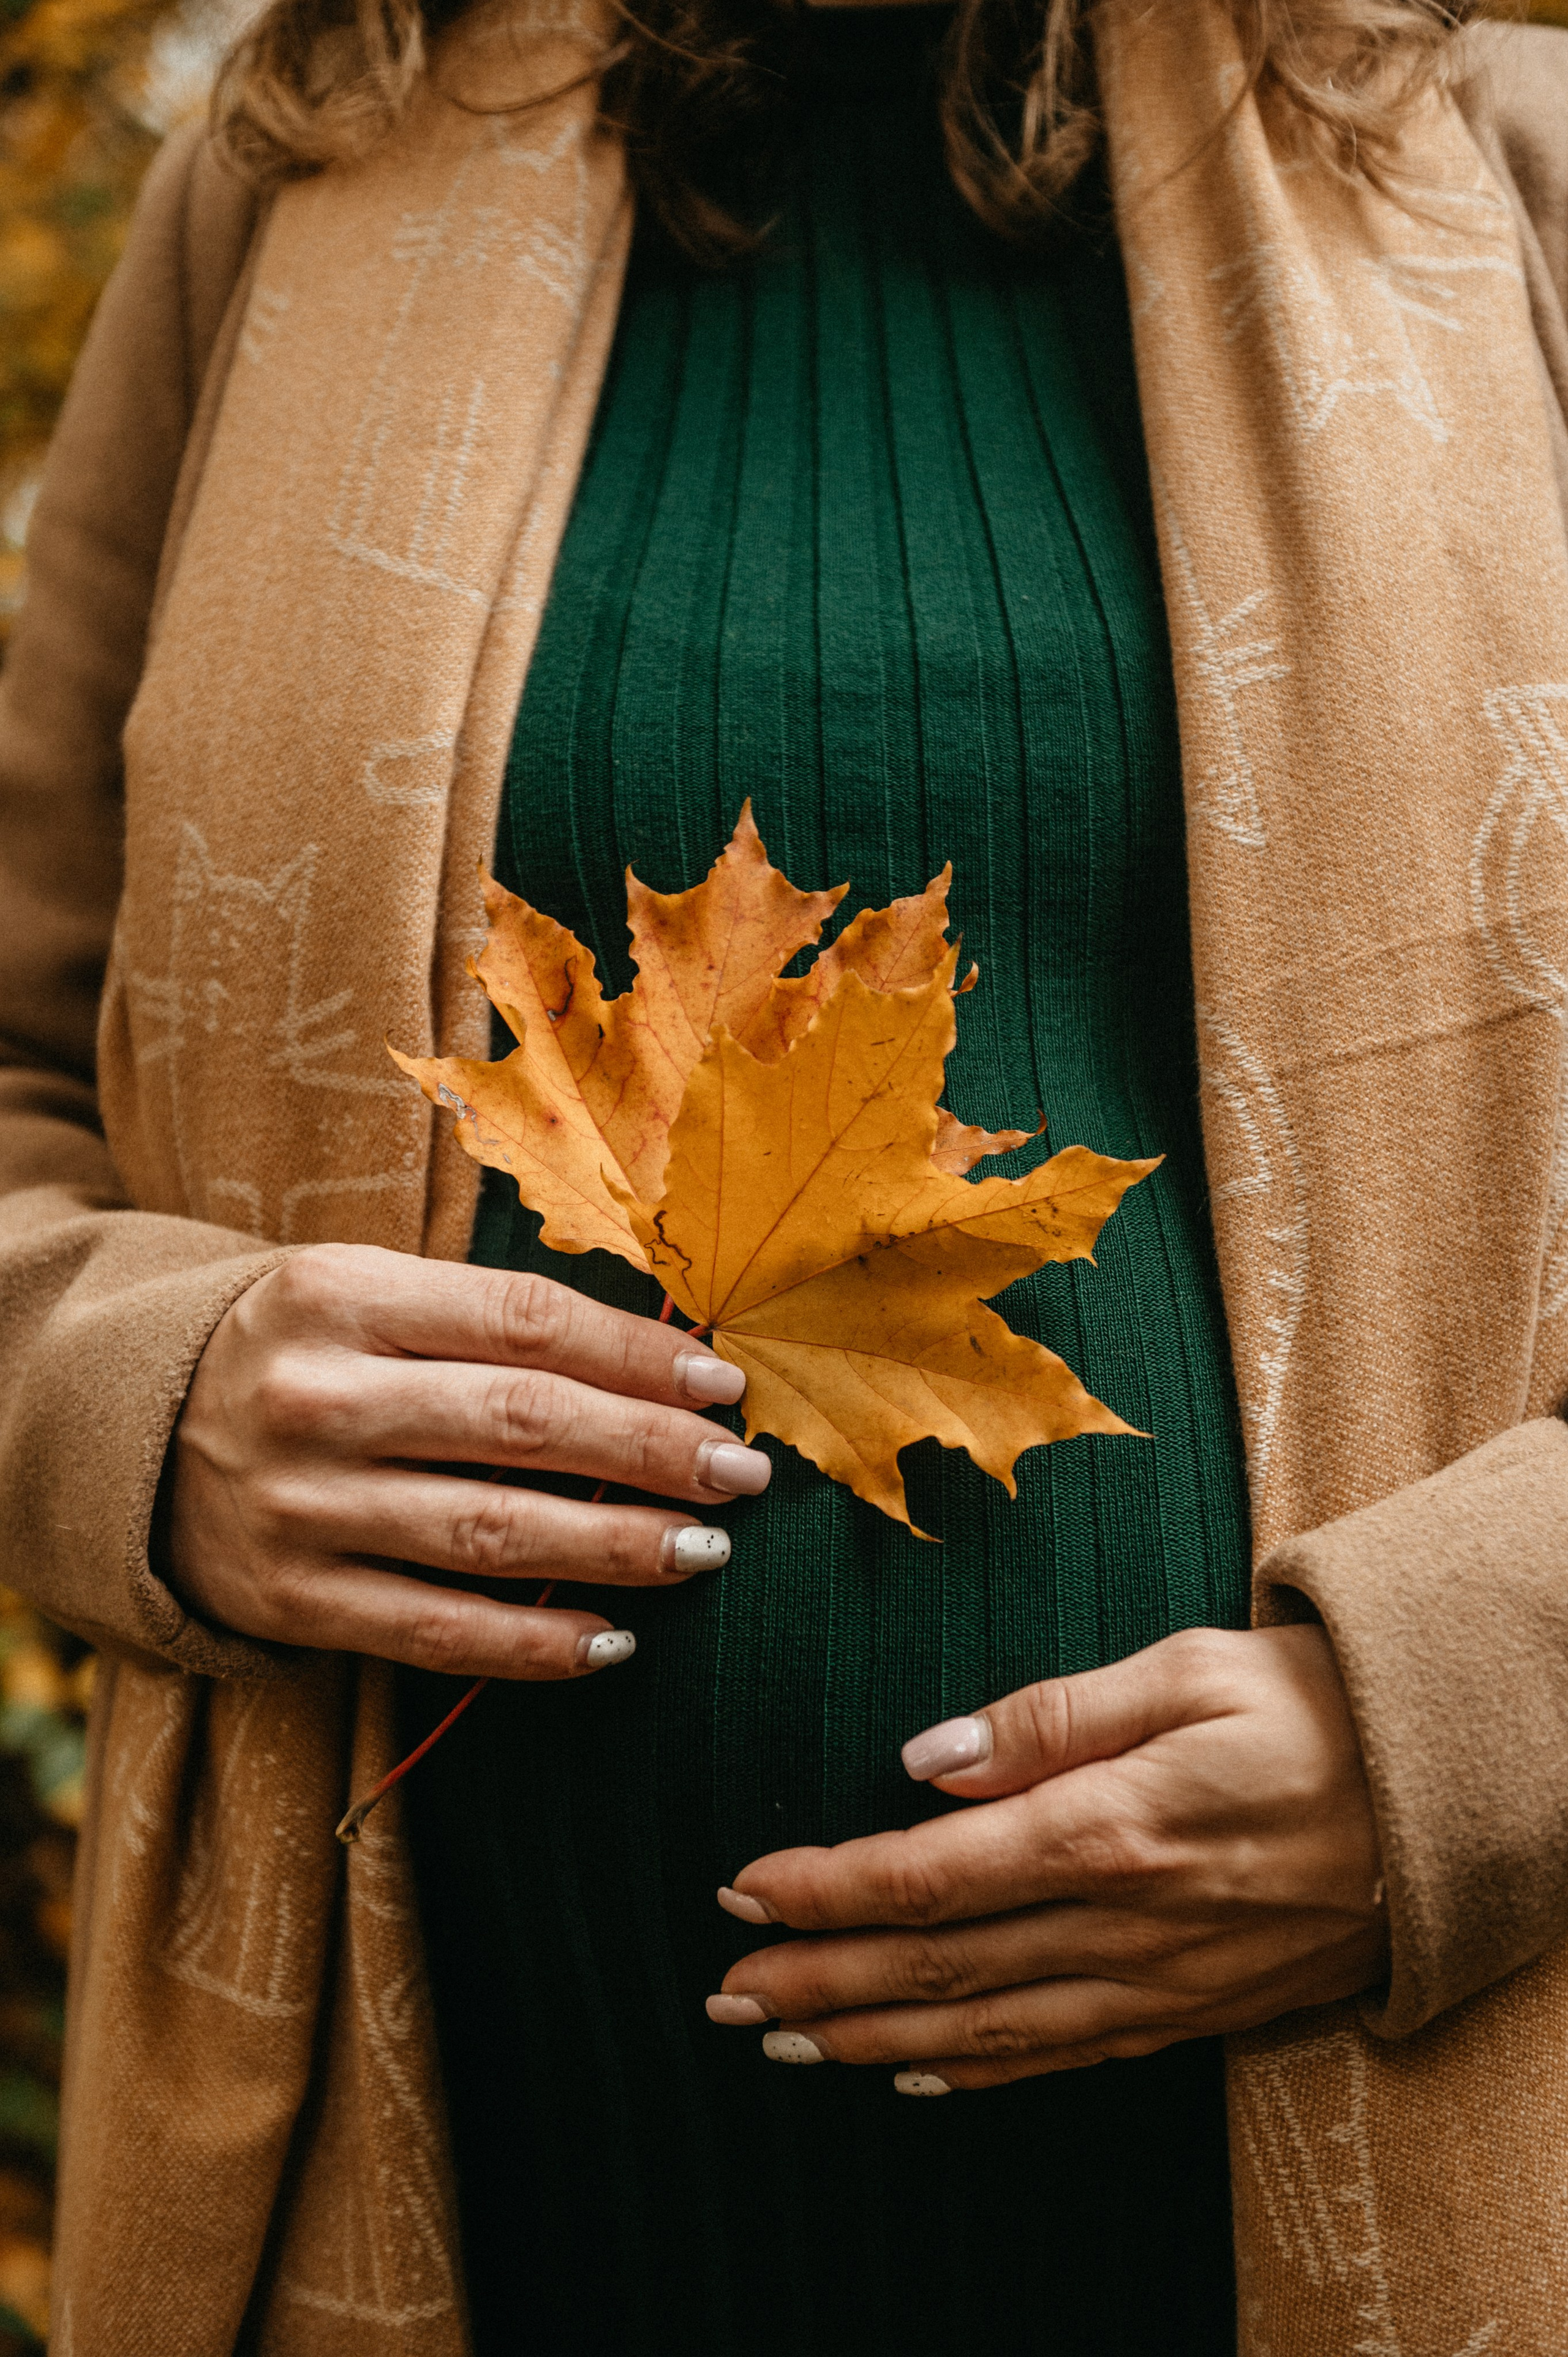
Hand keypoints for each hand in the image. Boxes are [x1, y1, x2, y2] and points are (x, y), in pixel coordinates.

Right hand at [167, 1243, 768, 1679]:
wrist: (135, 1434)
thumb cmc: (303, 1351)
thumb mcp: (371, 1296)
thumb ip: (491, 1319)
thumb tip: (663, 1365)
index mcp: (341, 1294)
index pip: (525, 1323)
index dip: (637, 1358)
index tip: (723, 1388)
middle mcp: (313, 1396)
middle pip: (521, 1425)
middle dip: (648, 1452)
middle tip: (740, 1473)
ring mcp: (296, 1505)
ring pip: (490, 1534)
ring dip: (613, 1548)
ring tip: (703, 1550)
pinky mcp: (287, 1599)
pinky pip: (433, 1631)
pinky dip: (532, 1644)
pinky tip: (613, 1638)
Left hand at [707, 1625, 1386, 2089]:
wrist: (1438, 1794)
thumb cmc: (1304, 1705)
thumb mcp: (1183, 1669)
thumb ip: (1050, 1717)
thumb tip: (927, 1756)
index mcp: (1108, 1826)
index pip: (930, 1876)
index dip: (826, 1890)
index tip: (742, 1887)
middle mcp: (1123, 1923)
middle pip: (937, 1969)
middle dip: (818, 1981)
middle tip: (724, 1993)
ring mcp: (1158, 1981)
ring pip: (987, 2030)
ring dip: (874, 2040)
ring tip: (785, 2040)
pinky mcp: (1191, 2009)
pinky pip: (1062, 2057)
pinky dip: (978, 2074)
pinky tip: (915, 2078)